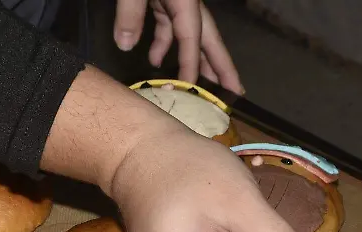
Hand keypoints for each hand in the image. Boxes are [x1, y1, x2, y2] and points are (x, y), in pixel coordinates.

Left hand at [113, 0, 243, 94]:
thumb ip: (128, 13)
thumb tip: (125, 46)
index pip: (192, 37)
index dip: (193, 65)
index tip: (194, 90)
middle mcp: (185, 1)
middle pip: (207, 38)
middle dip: (220, 66)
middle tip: (235, 92)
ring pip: (189, 34)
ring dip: (192, 59)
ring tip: (196, 88)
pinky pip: (168, 25)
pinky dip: (164, 43)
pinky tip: (155, 61)